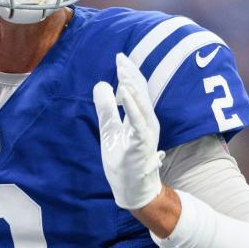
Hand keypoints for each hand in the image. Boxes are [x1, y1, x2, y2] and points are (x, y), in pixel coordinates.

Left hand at [93, 52, 164, 209]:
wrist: (131, 189)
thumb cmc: (123, 161)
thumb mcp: (109, 130)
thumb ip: (106, 109)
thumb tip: (101, 85)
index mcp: (140, 118)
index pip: (136, 91)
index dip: (129, 73)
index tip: (119, 57)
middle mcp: (147, 122)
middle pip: (140, 93)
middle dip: (130, 74)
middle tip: (120, 57)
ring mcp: (146, 133)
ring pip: (141, 104)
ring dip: (132, 86)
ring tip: (123, 70)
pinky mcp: (142, 144)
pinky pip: (138, 122)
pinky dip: (132, 106)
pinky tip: (124, 93)